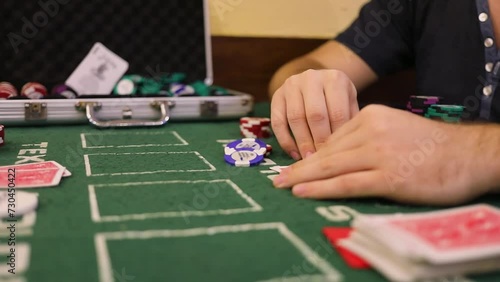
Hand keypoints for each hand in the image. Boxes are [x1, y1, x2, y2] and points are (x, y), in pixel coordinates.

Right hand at [271, 69, 358, 159]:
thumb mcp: (349, 104)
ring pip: (295, 118)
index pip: (337, 112)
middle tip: (322, 160)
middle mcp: (311, 77)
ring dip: (302, 142)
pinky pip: (278, 121)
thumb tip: (344, 150)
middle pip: (315, 115)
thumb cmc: (337, 98)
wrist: (317, 81)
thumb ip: (349, 122)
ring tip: (308, 160)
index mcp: (335, 79)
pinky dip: (285, 141)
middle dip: (318, 141)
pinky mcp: (276, 95)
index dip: (337, 137)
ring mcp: (291, 85)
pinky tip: (294, 154)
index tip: (338, 156)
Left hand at [273, 105, 494, 205]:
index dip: (312, 154)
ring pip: (331, 166)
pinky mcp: (388, 177)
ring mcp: (378, 154)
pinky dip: (321, 188)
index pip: (333, 138)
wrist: (469, 154)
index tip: (296, 165)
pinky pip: (346, 184)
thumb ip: (367, 137)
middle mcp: (371, 131)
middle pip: (326, 152)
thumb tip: (338, 153)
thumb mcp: (395, 128)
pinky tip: (302, 191)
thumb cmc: (433, 145)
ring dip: (302, 177)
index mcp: (371, 115)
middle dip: (299, 166)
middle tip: (277, 176)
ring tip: (282, 185)